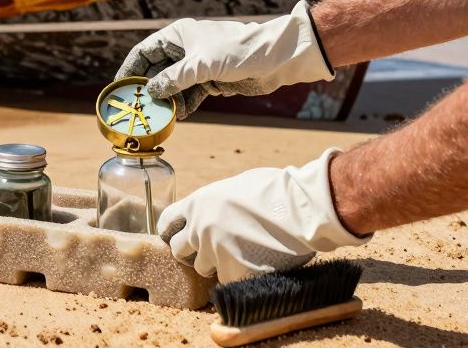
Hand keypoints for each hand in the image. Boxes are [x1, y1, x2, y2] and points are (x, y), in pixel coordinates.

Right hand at [115, 0, 333, 117]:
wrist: (274, 58)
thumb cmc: (237, 52)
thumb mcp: (200, 65)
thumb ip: (173, 78)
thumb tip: (150, 91)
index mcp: (177, 36)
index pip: (144, 52)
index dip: (129, 69)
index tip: (119, 88)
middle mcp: (184, 49)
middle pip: (156, 71)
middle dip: (150, 90)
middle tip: (140, 109)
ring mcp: (197, 65)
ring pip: (173, 85)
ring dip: (169, 101)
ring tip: (163, 117)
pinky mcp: (210, 79)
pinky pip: (190, 94)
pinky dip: (186, 105)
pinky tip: (183, 116)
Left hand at [156, 149, 369, 282]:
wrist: (300, 208)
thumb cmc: (276, 189)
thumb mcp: (237, 184)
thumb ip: (219, 200)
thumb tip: (219, 208)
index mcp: (198, 203)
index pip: (167, 221)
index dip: (172, 230)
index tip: (178, 235)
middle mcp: (199, 229)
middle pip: (179, 250)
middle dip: (192, 251)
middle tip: (212, 250)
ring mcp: (214, 253)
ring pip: (205, 269)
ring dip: (218, 265)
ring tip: (243, 255)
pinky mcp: (233, 273)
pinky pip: (229, 282)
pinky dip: (241, 278)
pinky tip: (257, 267)